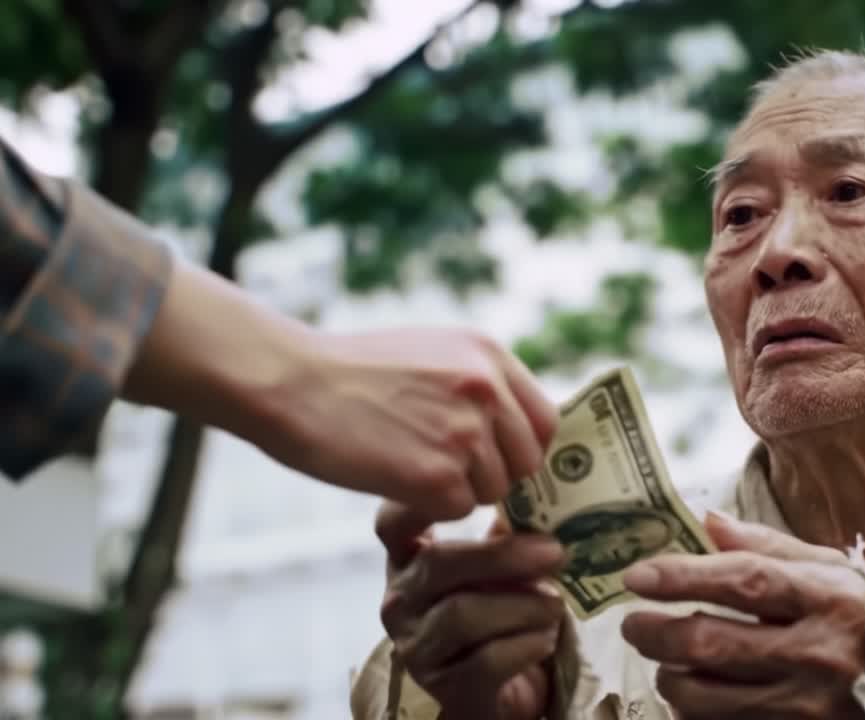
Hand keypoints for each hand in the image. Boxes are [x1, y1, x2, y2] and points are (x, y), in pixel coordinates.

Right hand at [264, 326, 558, 520]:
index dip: (524, 448)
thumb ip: (480, 384)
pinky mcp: (438, 474)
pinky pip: (458, 510)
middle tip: (449, 473)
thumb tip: (516, 429)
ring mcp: (466, 432)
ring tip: (409, 464)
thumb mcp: (431, 353)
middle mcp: (488, 390)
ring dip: (458, 491)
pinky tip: (394, 478)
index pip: (544, 420)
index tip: (501, 462)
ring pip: (493, 490)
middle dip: (495, 475)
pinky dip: (430, 506)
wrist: (292, 381)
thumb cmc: (351, 371)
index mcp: (490, 356)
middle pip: (527, 462)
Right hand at [377, 502, 565, 719]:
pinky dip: (526, 645)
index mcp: (409, 559)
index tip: (477, 489)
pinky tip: (546, 638)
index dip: (424, 502)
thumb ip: (508, 529)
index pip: (392, 522)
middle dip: (502, 556)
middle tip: (555, 552)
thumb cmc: (498, 612)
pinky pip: (486, 661)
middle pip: (438, 564)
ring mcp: (416, 647)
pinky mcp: (445, 686)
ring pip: (463, 616)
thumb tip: (544, 490)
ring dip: (523, 606)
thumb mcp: (496, 567)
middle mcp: (400, 601)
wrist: (500, 690)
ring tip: (556, 605)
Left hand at [620, 512, 864, 719]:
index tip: (637, 576)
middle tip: (633, 624)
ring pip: (707, 696)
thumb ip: (766, 546)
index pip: (744, 580)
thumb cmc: (859, 617)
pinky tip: (692, 696)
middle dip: (656, 632)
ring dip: (670, 677)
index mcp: (826, 597)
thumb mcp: (827, 570)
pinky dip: (693, 714)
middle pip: (713, 642)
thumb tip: (708, 520)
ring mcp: (807, 705)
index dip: (684, 577)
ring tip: (667, 661)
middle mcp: (818, 652)